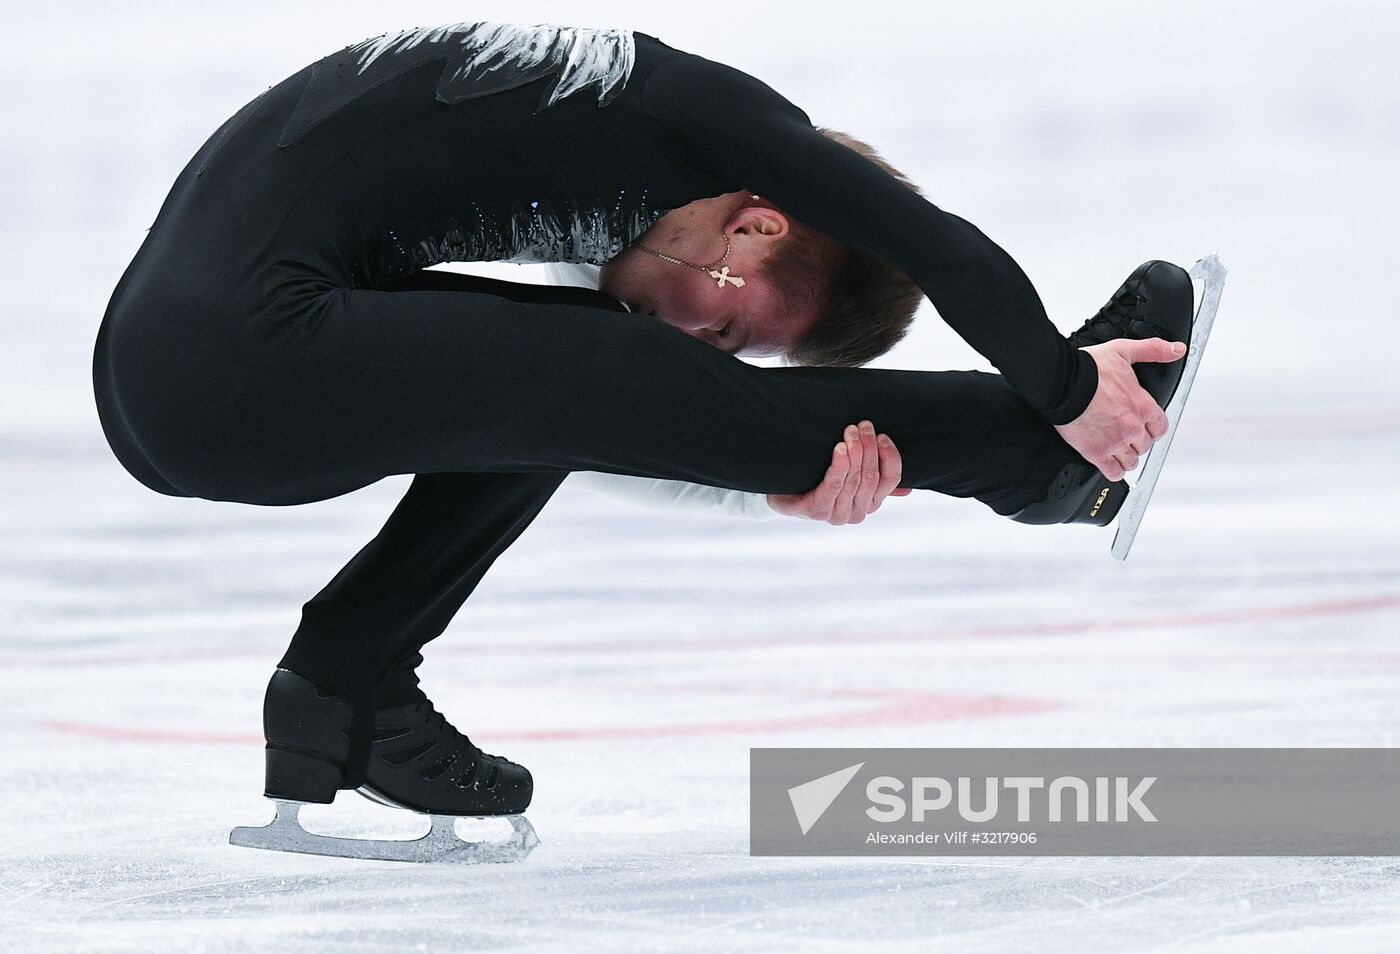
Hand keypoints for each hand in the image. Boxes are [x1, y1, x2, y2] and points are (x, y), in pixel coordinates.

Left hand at [767, 420, 912, 523]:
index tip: (882, 435)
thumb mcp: (850, 480)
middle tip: (863, 425)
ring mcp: (838, 514)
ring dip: (855, 451)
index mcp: (871, 503)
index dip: (890, 457)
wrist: (782, 494)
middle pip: (871, 476)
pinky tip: (840, 448)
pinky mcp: (818, 511)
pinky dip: (839, 465)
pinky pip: (834, 485)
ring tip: (850, 430)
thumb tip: (906, 490)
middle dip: (869, 447)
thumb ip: (876, 483)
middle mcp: (858, 512)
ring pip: (854, 478)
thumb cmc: (819, 481)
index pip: (891, 479)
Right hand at [1053, 338, 1184, 480]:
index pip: (1160, 428)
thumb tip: (1177, 349)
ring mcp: (1115, 442)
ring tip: (1118, 451)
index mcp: (1142, 405)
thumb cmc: (1088, 369)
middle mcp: (1132, 427)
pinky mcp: (1096, 453)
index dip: (1152, 428)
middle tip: (1125, 435)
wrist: (1063, 384)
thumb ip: (1153, 350)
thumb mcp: (1124, 351)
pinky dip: (1114, 471)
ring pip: (1131, 461)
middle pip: (1145, 446)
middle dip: (1137, 441)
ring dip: (1126, 457)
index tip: (1144, 426)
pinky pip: (1113, 472)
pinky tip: (1109, 464)